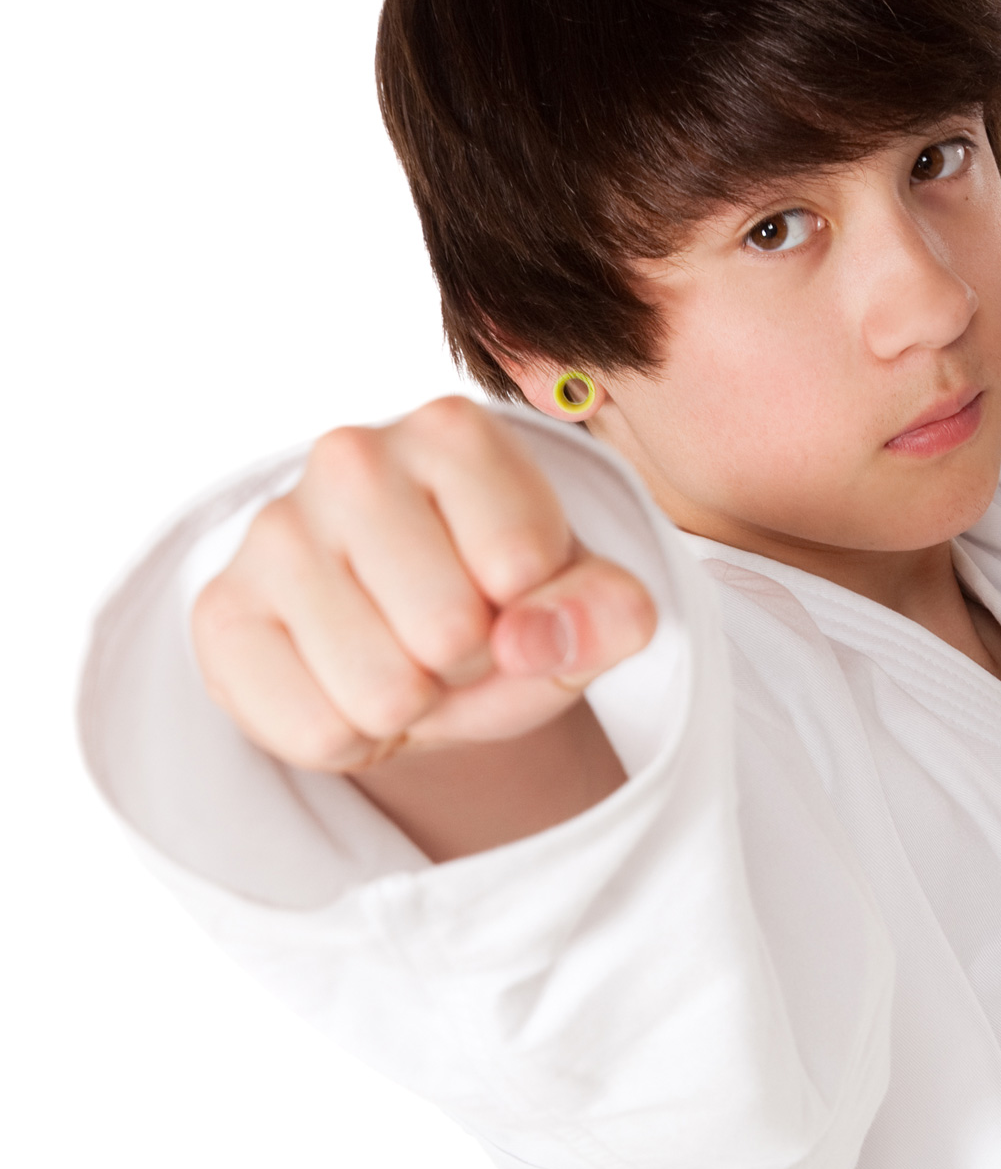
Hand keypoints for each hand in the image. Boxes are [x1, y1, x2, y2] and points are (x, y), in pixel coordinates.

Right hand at [192, 397, 656, 774]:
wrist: (419, 646)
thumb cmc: (511, 604)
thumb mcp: (589, 606)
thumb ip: (610, 612)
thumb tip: (534, 638)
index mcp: (455, 431)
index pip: (522, 563)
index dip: (535, 611)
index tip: (511, 593)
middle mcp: (352, 457)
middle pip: (448, 633)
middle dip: (468, 663)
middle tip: (452, 636)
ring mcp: (274, 530)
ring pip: (380, 692)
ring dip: (410, 704)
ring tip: (404, 656)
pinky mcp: (222, 609)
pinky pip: (313, 731)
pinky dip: (350, 737)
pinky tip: (346, 680)